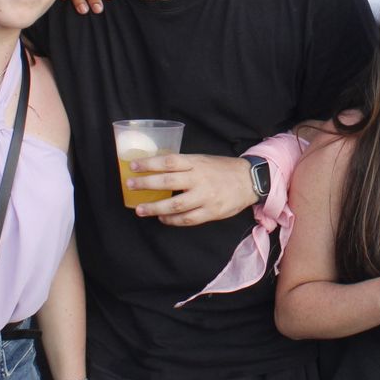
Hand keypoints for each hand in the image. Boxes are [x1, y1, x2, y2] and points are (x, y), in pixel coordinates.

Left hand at [129, 154, 257, 224]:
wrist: (249, 181)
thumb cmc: (222, 169)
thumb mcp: (204, 160)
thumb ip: (184, 165)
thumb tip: (157, 170)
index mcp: (197, 162)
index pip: (169, 161)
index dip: (149, 164)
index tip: (133, 166)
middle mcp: (200, 178)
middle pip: (168, 182)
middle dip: (146, 184)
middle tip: (130, 186)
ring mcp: (205, 197)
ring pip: (175, 205)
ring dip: (154, 208)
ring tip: (140, 210)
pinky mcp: (211, 212)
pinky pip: (187, 219)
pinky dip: (172, 220)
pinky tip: (162, 218)